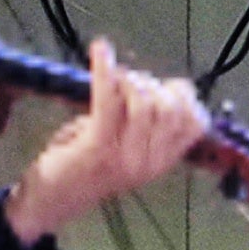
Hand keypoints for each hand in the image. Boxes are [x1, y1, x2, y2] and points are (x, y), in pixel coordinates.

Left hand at [6, 38, 208, 242]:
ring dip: (130, 79)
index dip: (183, 96)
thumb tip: (151, 83)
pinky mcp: (98, 146)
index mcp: (163, 162)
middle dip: (152, 84)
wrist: (52, 200)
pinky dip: (104, 69)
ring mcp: (126, 157)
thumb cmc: (86, 167)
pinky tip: (100, 49)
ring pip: (145, 102)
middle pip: (171, 108)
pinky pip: (108, 100)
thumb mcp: (126, 147)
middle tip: (128, 83)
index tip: (161, 88)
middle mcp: (151, 162)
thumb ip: (143, 123)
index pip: (196, 122)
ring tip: (114, 78)